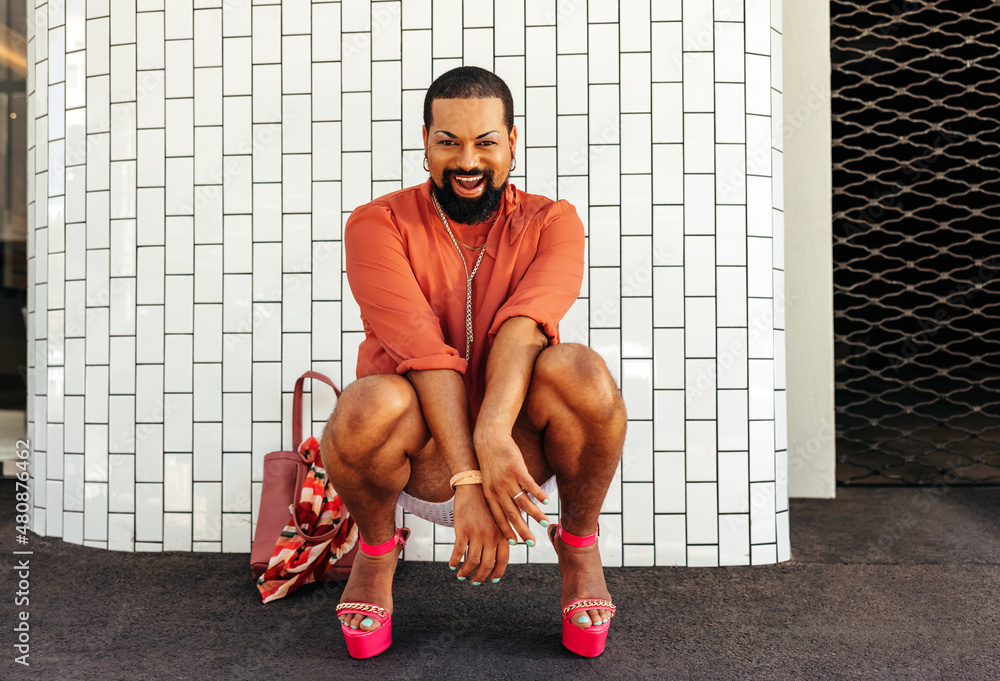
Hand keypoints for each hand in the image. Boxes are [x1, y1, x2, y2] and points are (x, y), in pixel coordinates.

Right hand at [449, 484, 511, 582]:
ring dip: (466, 572)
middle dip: (480, 576)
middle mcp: (491, 536)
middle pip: (487, 564)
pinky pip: (458, 552)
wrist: (474, 486)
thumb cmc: (486, 503)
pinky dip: (454, 561)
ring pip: (472, 561)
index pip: (502, 560)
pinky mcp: (463, 530)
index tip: (493, 580)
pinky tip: (451, 565)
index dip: (498, 573)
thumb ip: (501, 534)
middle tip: (475, 582)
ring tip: (461, 576)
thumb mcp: (498, 518)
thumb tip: (503, 550)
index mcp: (502, 534)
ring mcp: (477, 534)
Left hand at [475, 431, 550, 545]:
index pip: (499, 518)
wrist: (490, 439)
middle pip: (512, 515)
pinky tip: (547, 502)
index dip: (507, 531)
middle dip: (523, 531)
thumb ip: (498, 496)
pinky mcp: (518, 469)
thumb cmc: (491, 461)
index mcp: (490, 495)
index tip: (515, 543)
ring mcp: (508, 480)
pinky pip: (531, 486)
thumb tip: (509, 510)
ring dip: (536, 515)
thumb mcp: (489, 481)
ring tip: (545, 523)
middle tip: (532, 543)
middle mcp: (498, 490)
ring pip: (524, 503)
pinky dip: (540, 495)